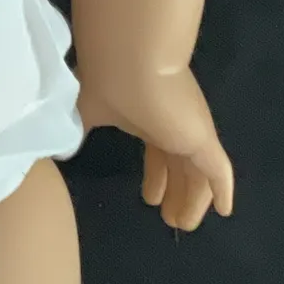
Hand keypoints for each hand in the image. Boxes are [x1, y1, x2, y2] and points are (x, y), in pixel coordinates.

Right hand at [76, 66, 233, 230]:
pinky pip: (218, 170)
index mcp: (146, 120)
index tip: (150, 198)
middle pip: (177, 165)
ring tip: (183, 223)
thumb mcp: (82, 114)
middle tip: (169, 217)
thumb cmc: (103, 84)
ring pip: (197, 174)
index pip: (156, 154)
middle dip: (174, 191)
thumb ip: (76, 134)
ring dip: (192, 200)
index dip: (155, 176)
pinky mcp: (202, 137)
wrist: (126, 60)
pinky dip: (222, 190)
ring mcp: (189, 132)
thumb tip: (59, 151)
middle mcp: (171, 125)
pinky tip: (225, 210)